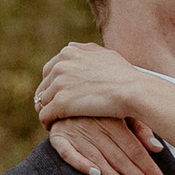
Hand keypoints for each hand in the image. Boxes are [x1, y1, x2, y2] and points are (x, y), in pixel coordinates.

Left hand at [37, 40, 162, 124]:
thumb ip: (86, 49)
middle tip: (55, 112)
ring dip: (47, 112)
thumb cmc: (125, 75)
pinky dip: (47, 123)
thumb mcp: (105, 54)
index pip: (50, 70)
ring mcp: (59, 84)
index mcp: (69, 53)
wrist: (133, 90)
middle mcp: (60, 66)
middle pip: (44, 86)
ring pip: (42, 102)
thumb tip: (71, 46)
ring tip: (55, 121)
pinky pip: (45, 116)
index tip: (60, 96)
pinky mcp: (60, 103)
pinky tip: (54, 128)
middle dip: (48, 99)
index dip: (53, 85)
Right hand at [50, 115, 168, 174]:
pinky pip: (68, 153)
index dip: (148, 166)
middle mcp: (96, 126)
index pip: (133, 147)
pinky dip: (81, 163)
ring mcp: (76, 132)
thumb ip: (140, 129)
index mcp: (113, 119)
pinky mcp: (59, 137)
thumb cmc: (98, 108)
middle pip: (119, 156)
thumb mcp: (122, 112)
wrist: (63, 92)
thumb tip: (158, 148)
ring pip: (99, 158)